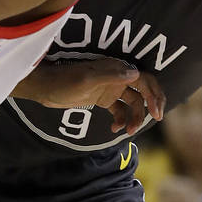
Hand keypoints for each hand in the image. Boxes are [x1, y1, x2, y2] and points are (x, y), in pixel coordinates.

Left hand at [10, 58, 164, 134]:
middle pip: (144, 91)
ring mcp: (111, 88)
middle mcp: (117, 77)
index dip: (154, 94)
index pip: (144, 80)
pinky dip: (121, 120)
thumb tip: (135, 73)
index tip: (156, 113)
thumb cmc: (63, 82)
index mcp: (116, 69)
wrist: (45, 88)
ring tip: (129, 132)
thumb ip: (110, 76)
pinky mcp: (103, 98)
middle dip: (151, 105)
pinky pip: (120, 110)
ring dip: (135, 117)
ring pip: (133, 103)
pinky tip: (113, 130)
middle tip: (155, 119)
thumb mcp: (86, 80)